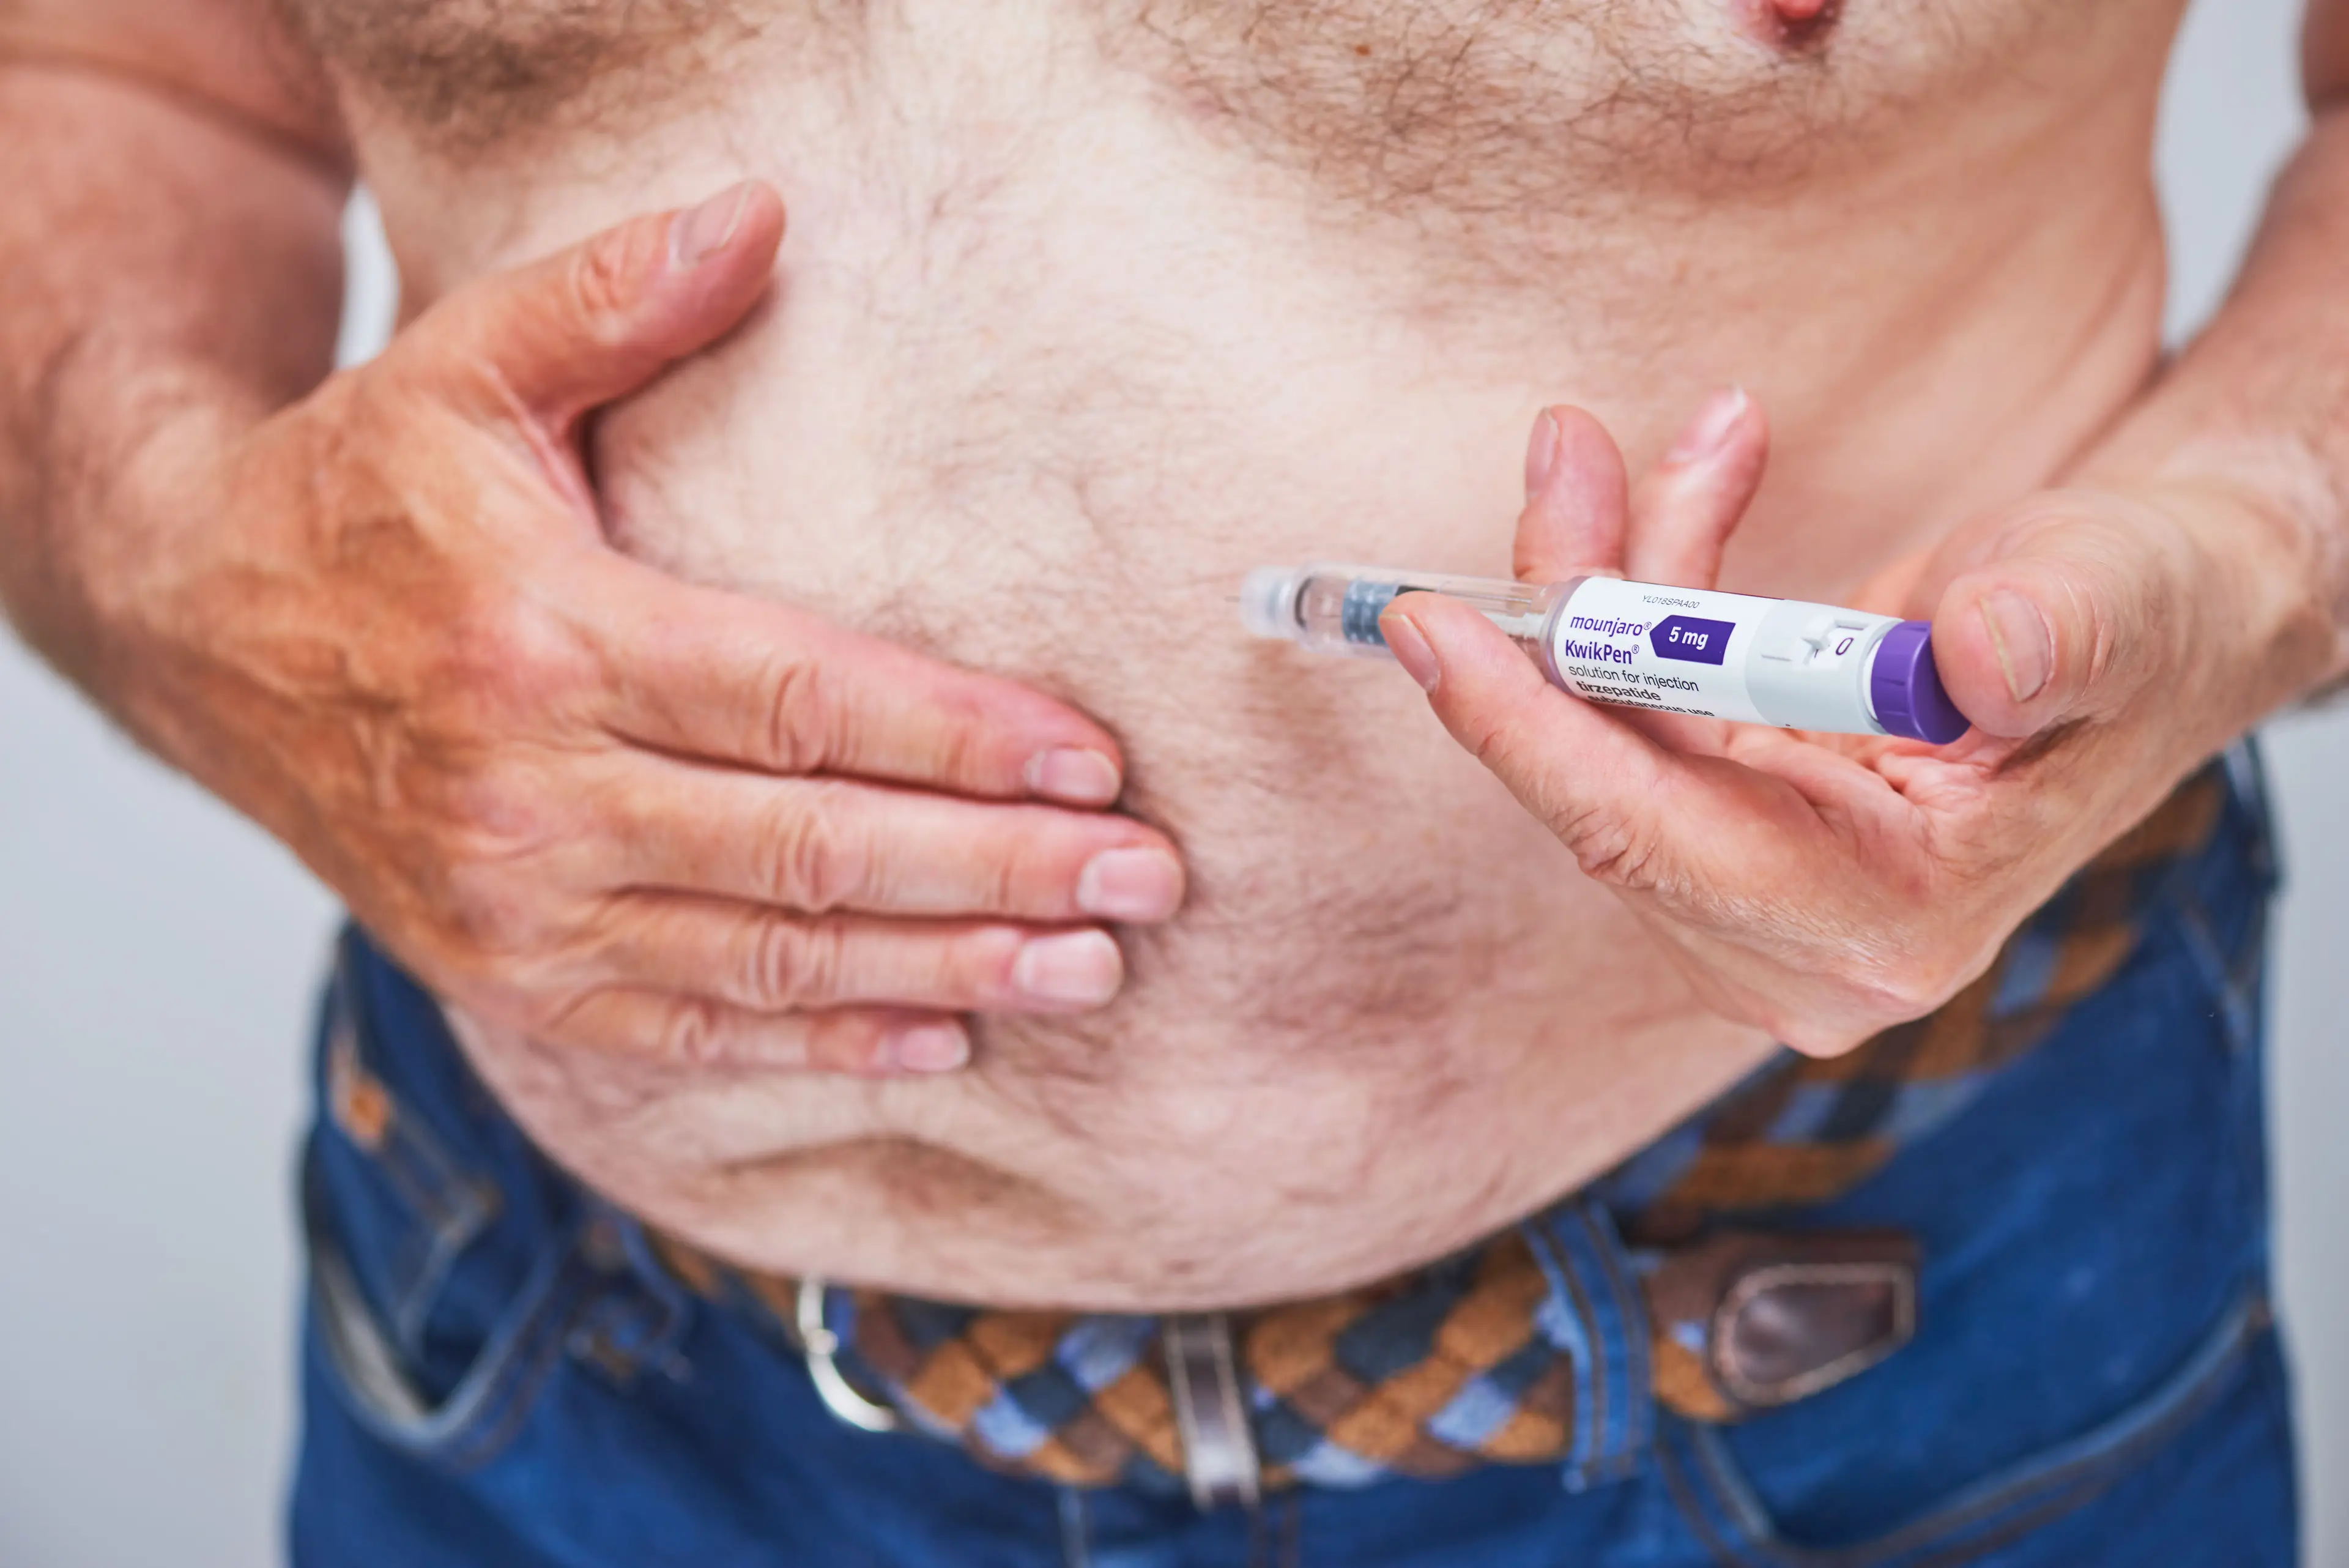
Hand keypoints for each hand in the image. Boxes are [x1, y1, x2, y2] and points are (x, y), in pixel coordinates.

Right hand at [105, 182, 1184, 1074]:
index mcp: (548, 640)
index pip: (798, 701)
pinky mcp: (508, 975)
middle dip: (996, 871)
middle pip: (811, 846)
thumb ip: (612, 297)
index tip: (1093, 760)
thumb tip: (762, 214)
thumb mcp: (462, 367)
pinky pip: (689, 1028)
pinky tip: (941, 1040)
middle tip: (1143, 881)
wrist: (198, 633)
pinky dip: (821, 1042)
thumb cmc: (362, 494)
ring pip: (770, 958)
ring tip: (1088, 973)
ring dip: (945, 972)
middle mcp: (535, 793)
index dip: (958, 737)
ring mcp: (519, 906)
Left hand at [1379, 390, 2285, 1054]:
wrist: (2163, 614)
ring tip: (1630, 441)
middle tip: (1563, 452)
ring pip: (1609, 734)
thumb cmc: (2153, 614)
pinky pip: (1639, 706)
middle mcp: (1802, 936)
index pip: (1651, 841)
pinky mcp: (1738, 818)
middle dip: (1570, 610)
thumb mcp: (2126, 600)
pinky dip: (1653, 586)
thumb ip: (2056, 637)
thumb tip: (1968, 657)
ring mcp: (1762, 888)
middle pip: (1605, 784)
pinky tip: (1698, 475)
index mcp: (1888, 921)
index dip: (1533, 732)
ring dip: (1611, 575)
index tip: (1433, 630)